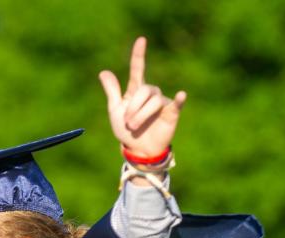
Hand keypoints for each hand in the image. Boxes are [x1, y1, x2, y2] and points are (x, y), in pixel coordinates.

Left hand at [98, 37, 185, 157]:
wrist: (138, 150)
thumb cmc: (126, 130)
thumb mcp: (115, 111)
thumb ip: (112, 92)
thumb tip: (103, 72)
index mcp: (136, 91)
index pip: (138, 70)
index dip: (138, 55)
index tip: (141, 40)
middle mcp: (150, 94)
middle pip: (145, 90)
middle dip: (134, 107)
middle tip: (128, 123)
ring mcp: (162, 103)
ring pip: (154, 100)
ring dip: (141, 114)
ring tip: (134, 127)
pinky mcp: (172, 113)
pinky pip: (176, 104)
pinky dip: (179, 99)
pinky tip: (181, 95)